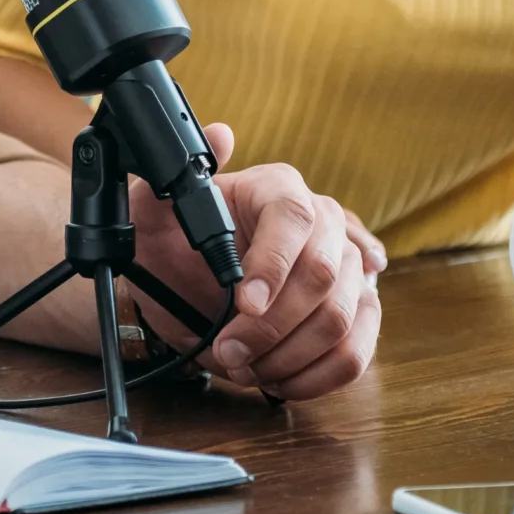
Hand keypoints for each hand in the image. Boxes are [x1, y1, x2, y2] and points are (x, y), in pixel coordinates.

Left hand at [129, 125, 383, 400]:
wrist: (182, 282)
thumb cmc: (171, 242)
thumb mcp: (155, 209)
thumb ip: (173, 176)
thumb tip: (219, 135)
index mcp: (278, 187)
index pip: (293, 218)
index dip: (273, 264)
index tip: (243, 303)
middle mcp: (324, 222)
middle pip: (325, 274)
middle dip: (272, 325)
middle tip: (229, 350)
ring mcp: (349, 269)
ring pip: (342, 318)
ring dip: (289, 355)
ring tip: (246, 366)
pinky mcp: (358, 313)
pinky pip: (357, 351)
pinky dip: (317, 376)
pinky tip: (280, 378)